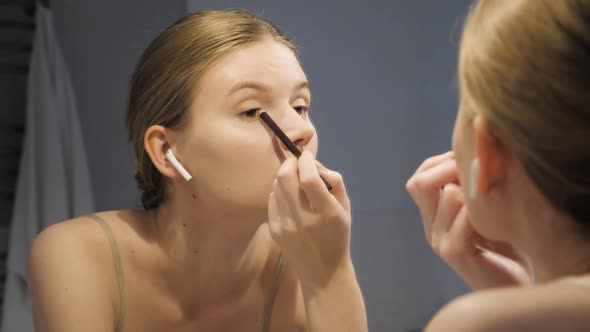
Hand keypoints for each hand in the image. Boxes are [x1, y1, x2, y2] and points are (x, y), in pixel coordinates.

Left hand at [268, 150, 352, 286]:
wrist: (322, 271)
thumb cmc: (338, 236)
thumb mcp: (346, 208)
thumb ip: (334, 182)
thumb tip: (314, 165)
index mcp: (326, 213)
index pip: (309, 178)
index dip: (306, 160)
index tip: (307, 154)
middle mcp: (303, 219)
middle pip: (285, 178)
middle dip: (291, 163)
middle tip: (298, 162)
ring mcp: (285, 225)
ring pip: (276, 186)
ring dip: (285, 176)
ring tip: (296, 182)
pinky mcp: (274, 229)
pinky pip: (272, 199)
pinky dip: (280, 192)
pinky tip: (290, 200)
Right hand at [406, 152, 533, 289]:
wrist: (515, 281)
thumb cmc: (504, 242)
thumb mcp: (483, 207)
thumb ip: (469, 186)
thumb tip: (471, 150)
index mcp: (433, 215)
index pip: (419, 177)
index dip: (441, 162)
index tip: (468, 163)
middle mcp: (430, 227)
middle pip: (420, 182)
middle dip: (451, 167)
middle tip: (479, 172)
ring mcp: (439, 241)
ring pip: (447, 194)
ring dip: (474, 190)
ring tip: (493, 199)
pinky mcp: (455, 253)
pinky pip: (463, 218)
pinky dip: (481, 211)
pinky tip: (495, 217)